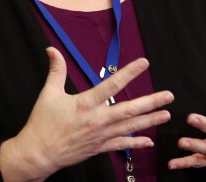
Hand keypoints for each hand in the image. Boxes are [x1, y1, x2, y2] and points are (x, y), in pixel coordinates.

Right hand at [0, 47, 173, 181]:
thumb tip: (52, 50)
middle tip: (168, 96)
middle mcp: (97, 120)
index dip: (129, 73)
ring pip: (130, 127)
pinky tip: (149, 140)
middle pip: (129, 110)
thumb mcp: (48, 94)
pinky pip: (121, 145)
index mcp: (85, 104)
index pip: (112, 85)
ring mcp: (100, 135)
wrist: (37, 154)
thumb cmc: (42, 124)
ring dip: (150, 120)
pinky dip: (136, 142)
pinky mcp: (99, 147)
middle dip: (151, 102)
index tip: (144, 63)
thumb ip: (56, 71)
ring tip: (166, 114)